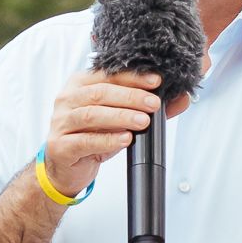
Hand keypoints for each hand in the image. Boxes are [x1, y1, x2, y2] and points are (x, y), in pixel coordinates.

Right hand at [43, 68, 192, 196]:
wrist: (66, 168)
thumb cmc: (92, 136)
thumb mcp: (119, 119)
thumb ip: (147, 107)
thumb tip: (181, 99)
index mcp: (80, 84)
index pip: (107, 74)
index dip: (133, 77)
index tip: (156, 81)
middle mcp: (67, 100)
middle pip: (100, 93)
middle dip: (130, 97)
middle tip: (154, 104)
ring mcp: (60, 122)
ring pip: (91, 114)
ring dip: (121, 116)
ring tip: (143, 121)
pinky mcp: (60, 146)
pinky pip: (85, 140)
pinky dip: (107, 139)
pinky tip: (125, 139)